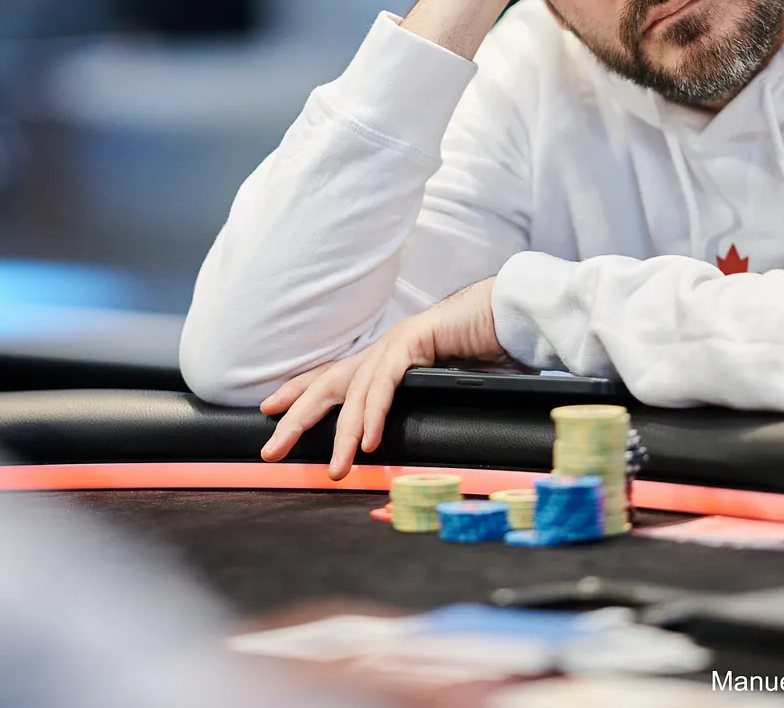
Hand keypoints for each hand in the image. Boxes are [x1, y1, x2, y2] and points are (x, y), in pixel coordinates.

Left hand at [259, 278, 507, 478]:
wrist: (514, 314)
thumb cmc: (487, 350)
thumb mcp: (448, 386)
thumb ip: (425, 405)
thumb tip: (415, 437)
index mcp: (388, 357)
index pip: (334, 376)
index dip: (300, 392)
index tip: (270, 410)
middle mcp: (384, 348)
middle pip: (328, 385)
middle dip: (296, 418)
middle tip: (271, 449)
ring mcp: (397, 342)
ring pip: (355, 391)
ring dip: (342, 434)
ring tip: (336, 469)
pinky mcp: (414, 341)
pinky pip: (386, 383)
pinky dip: (375, 413)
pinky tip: (369, 440)